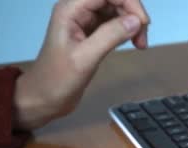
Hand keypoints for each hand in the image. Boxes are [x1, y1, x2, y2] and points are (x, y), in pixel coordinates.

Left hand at [14, 0, 149, 129]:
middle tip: (142, 38)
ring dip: (133, 22)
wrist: (44, 97)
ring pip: (117, 9)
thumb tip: (136, 21)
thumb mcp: (85, 58)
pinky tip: (133, 43)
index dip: (129, 2)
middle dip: (133, 13)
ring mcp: (85, 21)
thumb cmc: (57, 79)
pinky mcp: (92, 33)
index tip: (143, 23)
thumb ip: (110, 36)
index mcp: (71, 9)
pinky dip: (128, 30)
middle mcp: (78, 10)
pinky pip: (115, 22)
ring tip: (140, 43)